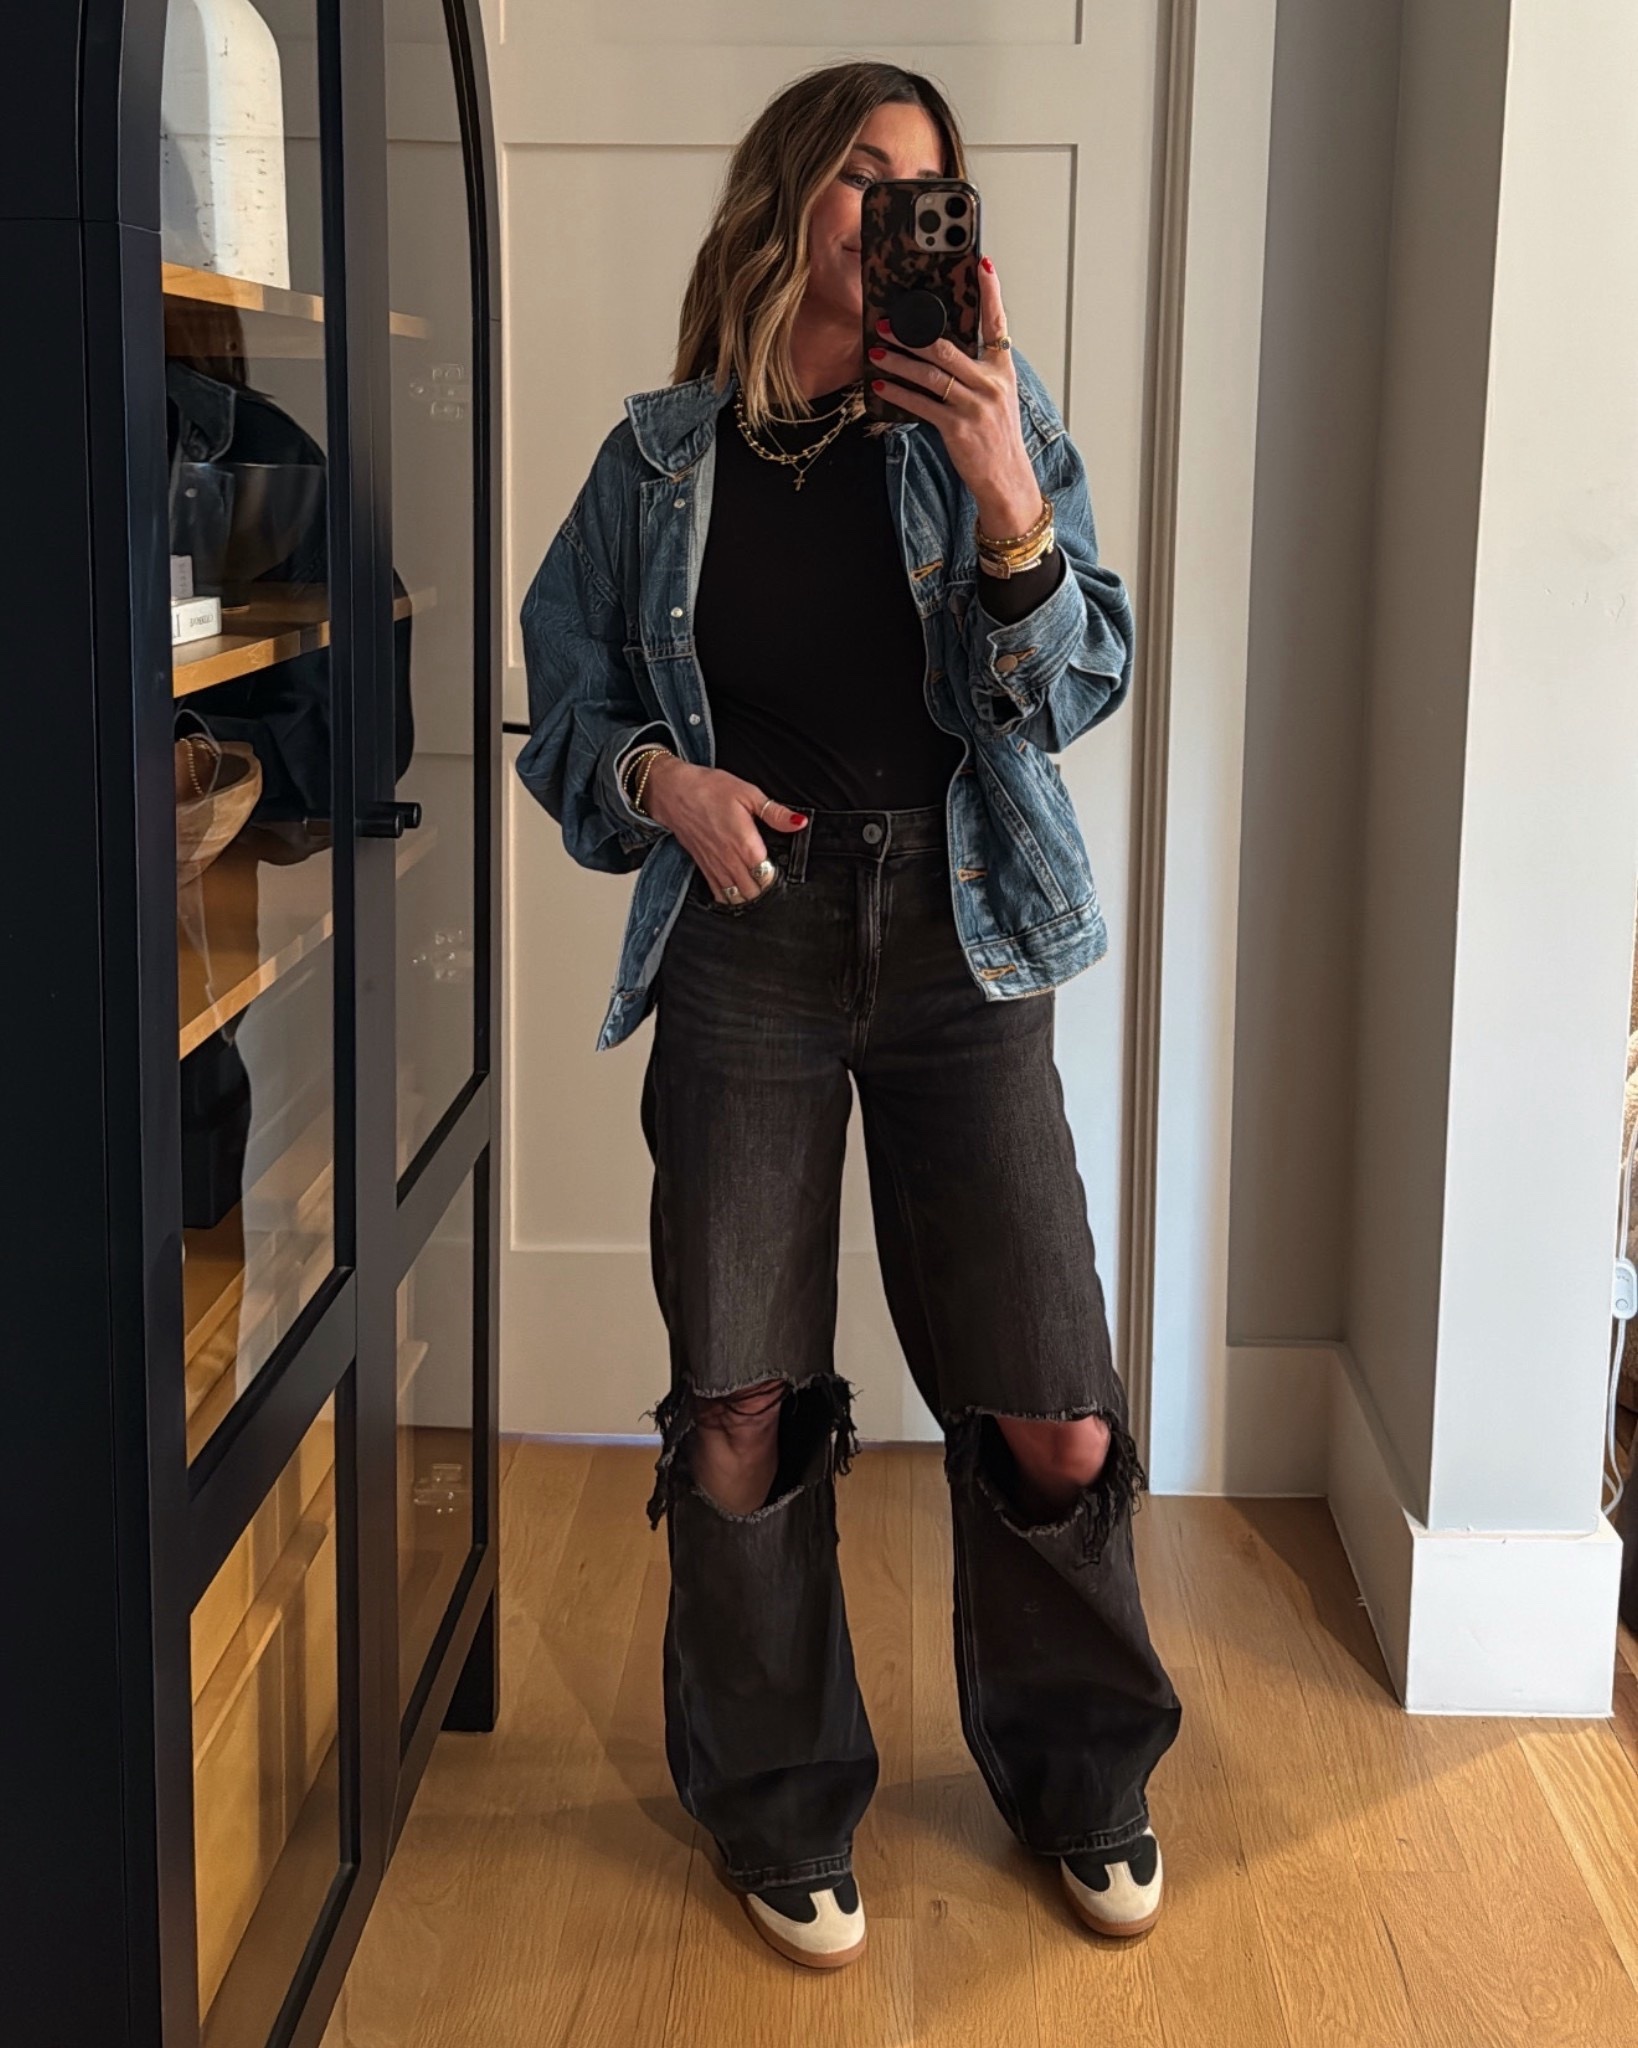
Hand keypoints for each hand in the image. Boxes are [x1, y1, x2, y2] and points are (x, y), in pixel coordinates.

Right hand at [642, 755, 806, 903]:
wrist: (674, 791)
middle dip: (766, 889)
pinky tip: (738, 891)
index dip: (778, 876)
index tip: (782, 867)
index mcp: (744, 844)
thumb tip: (798, 822)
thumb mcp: (748, 793)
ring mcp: (715, 867)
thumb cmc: (708, 789)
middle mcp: (729, 860)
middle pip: (754, 892)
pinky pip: (719, 894)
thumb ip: (775, 813)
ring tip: (758, 885)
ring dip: (750, 895)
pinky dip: (730, 898)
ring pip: (737, 898)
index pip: (767, 876)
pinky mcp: (703, 867)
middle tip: (772, 876)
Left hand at [866, 255, 1042, 538]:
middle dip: (913, 334)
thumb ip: (974, 371)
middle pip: (947, 348)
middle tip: (887, 322)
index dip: (990, 292)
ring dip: (898, 362)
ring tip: (876, 352)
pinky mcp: (958, 427)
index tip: (982, 263)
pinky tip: (879, 385)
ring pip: (930, 374)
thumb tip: (938, 350)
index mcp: (1001, 369)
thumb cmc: (995, 437)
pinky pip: (922, 404)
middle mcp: (990, 383)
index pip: (997, 323)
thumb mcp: (995, 398)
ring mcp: (975, 405)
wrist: (1005, 479)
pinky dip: (898, 394)